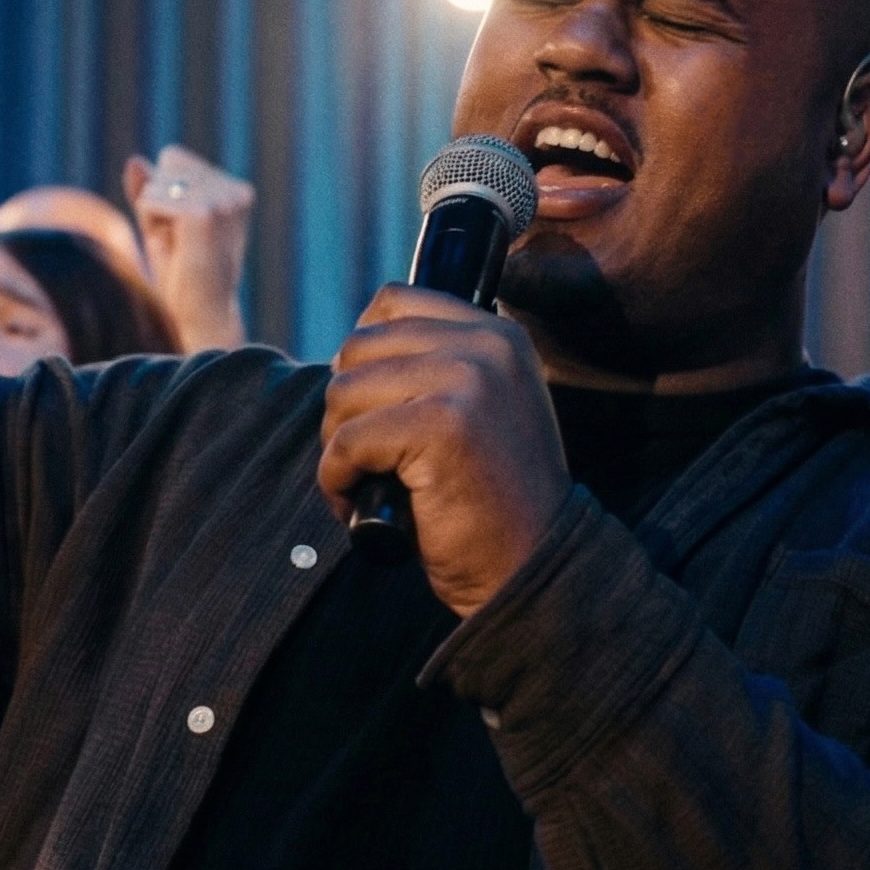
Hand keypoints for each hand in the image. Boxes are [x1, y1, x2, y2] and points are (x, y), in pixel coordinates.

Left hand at [123, 144, 254, 351]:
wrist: (200, 317)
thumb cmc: (183, 276)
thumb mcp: (162, 223)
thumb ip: (150, 189)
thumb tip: (134, 160)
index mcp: (237, 190)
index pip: (175, 158)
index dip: (165, 192)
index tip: (182, 230)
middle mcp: (237, 190)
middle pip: (168, 162)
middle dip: (160, 200)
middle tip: (180, 241)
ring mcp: (224, 201)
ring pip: (158, 181)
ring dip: (155, 215)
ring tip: (179, 247)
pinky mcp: (204, 213)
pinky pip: (150, 199)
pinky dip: (151, 223)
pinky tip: (175, 249)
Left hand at [317, 285, 571, 617]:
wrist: (532, 568)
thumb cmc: (490, 500)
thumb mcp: (478, 408)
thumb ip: (434, 366)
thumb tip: (347, 351)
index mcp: (497, 333)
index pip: (393, 301)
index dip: (362, 354)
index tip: (370, 408)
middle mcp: (486, 345)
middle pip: (358, 346)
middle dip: (344, 408)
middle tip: (364, 459)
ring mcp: (467, 381)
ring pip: (344, 390)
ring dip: (336, 446)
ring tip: (366, 483)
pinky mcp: (442, 426)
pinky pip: (347, 441)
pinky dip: (336, 479)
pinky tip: (359, 505)